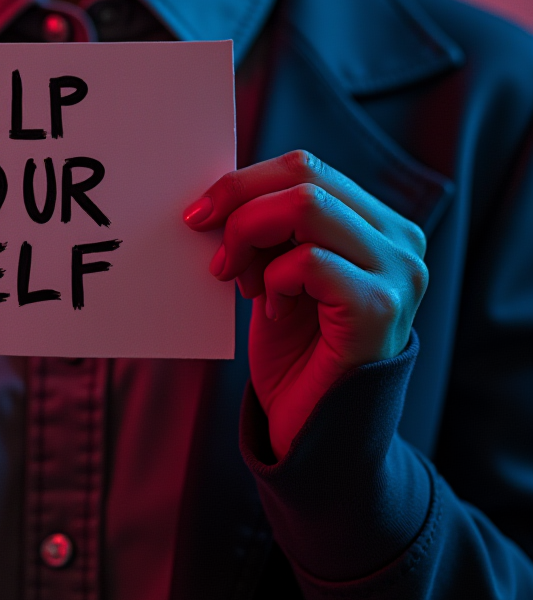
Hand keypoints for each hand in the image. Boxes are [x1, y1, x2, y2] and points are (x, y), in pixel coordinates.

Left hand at [183, 150, 428, 457]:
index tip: (199, 211)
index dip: (244, 181)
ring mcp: (398, 273)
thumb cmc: (297, 350)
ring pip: (305, 206)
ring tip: (238, 278)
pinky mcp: (380, 308)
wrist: (318, 432)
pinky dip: (273, 278)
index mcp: (378, 224)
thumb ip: (269, 230)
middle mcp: (401, 241)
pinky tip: (271, 309)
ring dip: (250, 236)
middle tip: (204, 236)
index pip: (305, 167)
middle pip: (303, 174)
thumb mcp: (277, 272)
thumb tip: (219, 193)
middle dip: (239, 201)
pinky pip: (307, 261)